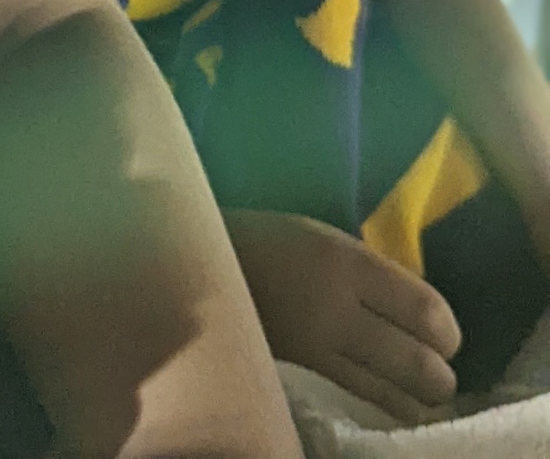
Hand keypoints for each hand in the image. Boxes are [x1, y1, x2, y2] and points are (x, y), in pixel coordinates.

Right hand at [225, 209, 461, 424]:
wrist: (200, 265)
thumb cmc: (271, 244)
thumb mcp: (325, 239)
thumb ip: (372, 273)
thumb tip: (422, 313)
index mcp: (346, 261)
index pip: (427, 311)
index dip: (448, 332)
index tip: (445, 336)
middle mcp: (337, 307)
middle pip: (419, 362)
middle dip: (438, 374)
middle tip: (437, 371)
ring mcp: (318, 347)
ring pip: (394, 394)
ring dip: (418, 399)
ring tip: (423, 396)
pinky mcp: (302, 373)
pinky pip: (362, 401)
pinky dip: (388, 408)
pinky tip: (395, 407)